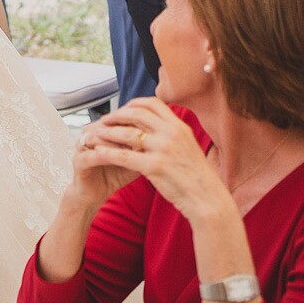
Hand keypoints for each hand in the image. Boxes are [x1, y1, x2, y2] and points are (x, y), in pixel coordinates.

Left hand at [76, 99, 223, 216]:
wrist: (208, 199)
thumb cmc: (197, 177)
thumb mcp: (188, 147)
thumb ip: (173, 134)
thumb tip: (158, 125)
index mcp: (180, 127)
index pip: (153, 104)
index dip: (134, 103)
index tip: (123, 108)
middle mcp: (172, 133)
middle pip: (137, 114)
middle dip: (117, 115)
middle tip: (104, 120)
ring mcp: (164, 149)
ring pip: (127, 134)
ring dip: (108, 132)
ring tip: (96, 134)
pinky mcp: (155, 167)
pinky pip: (125, 156)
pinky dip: (109, 153)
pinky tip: (98, 153)